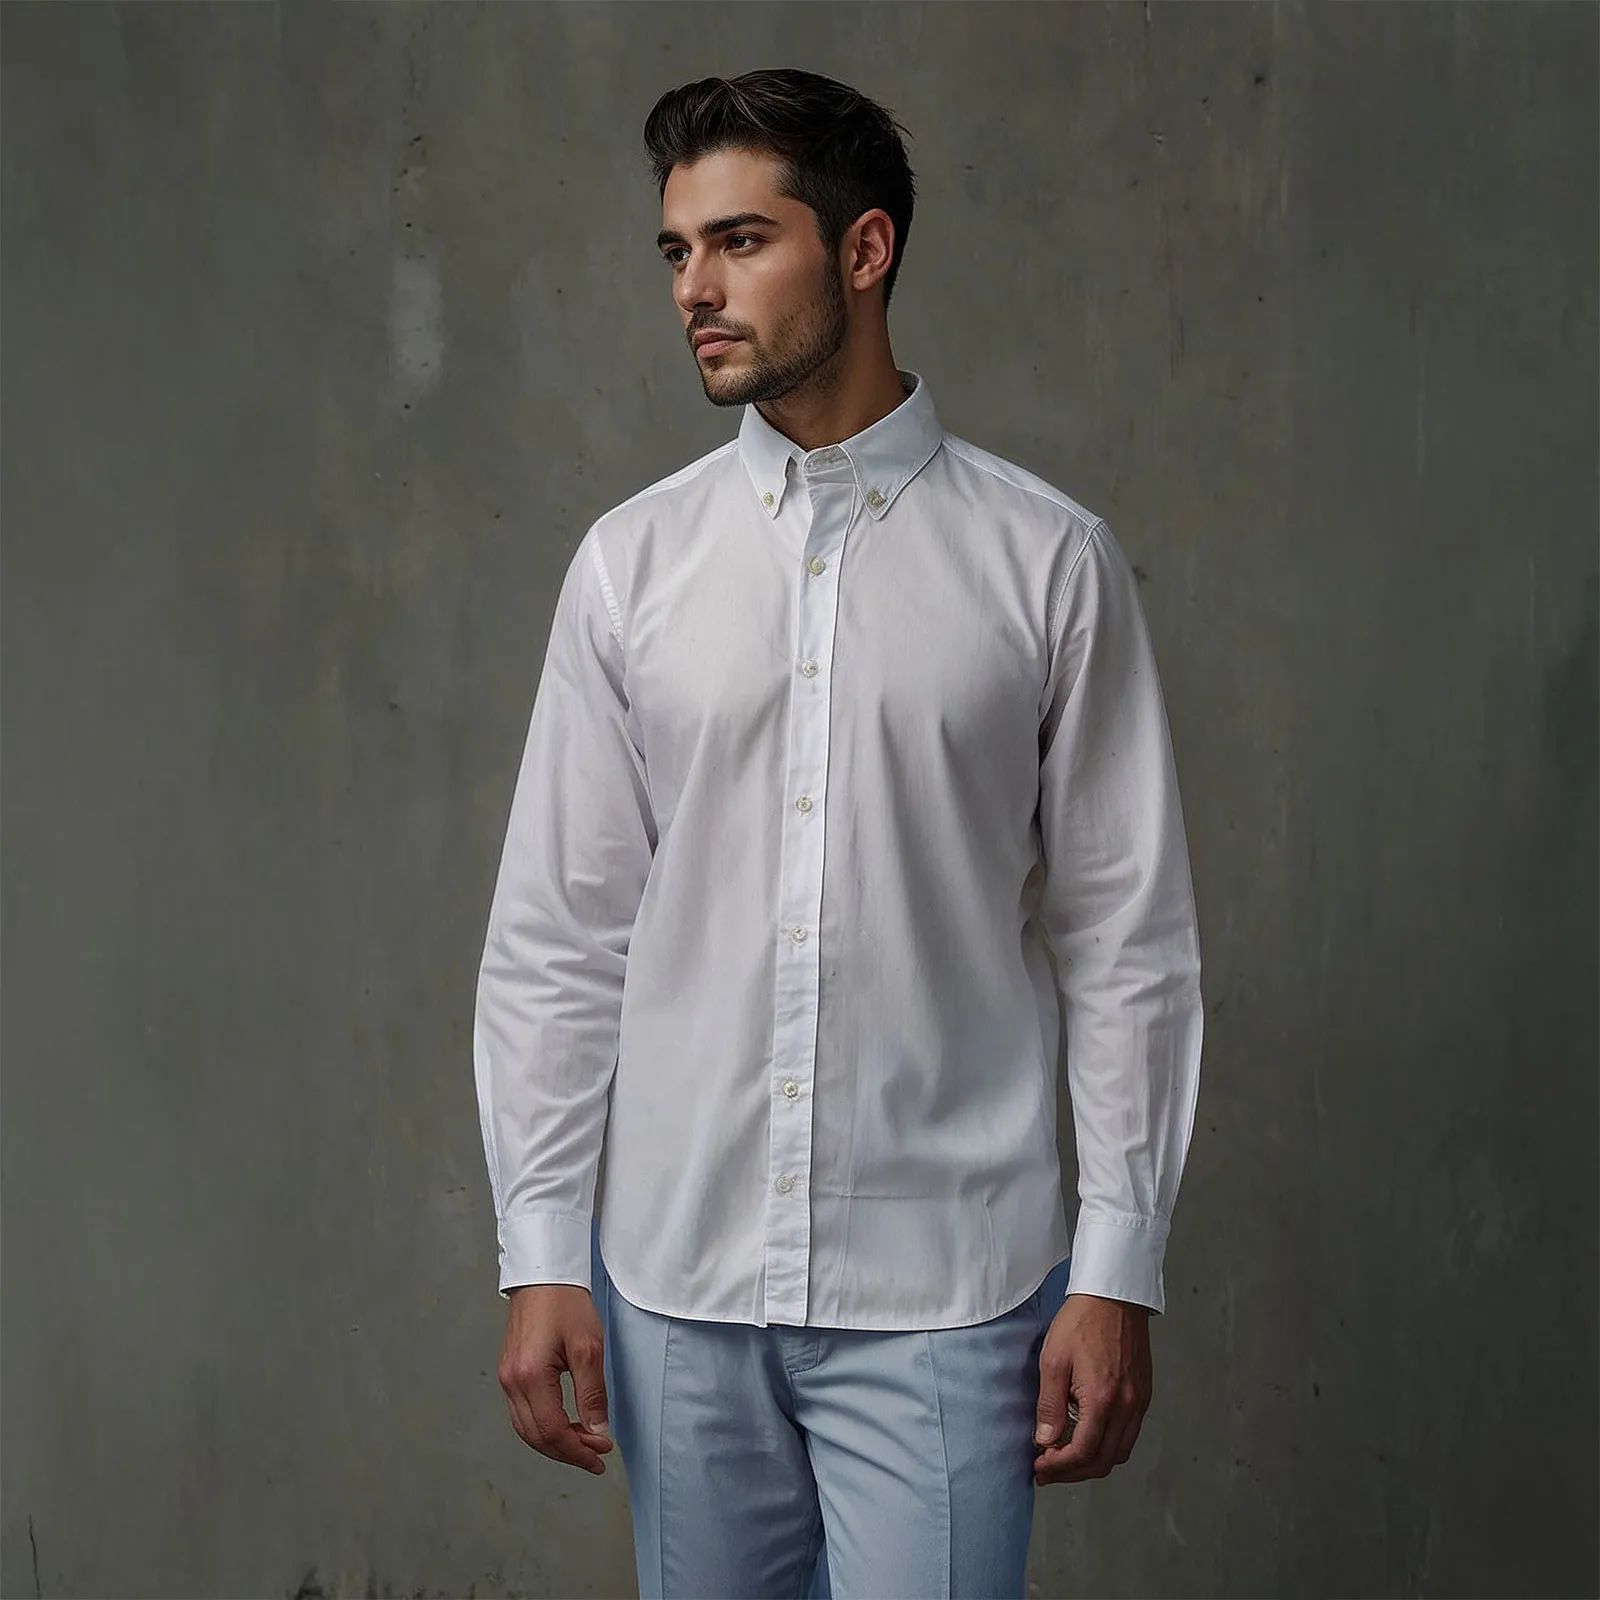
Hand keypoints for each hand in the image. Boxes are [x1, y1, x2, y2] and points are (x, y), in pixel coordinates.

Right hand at [497, 1284, 614, 1473]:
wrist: (543, 1275)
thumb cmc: (565, 1303)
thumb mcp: (589, 1348)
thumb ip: (592, 1393)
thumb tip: (598, 1431)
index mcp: (529, 1376)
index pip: (552, 1431)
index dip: (577, 1450)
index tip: (601, 1454)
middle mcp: (511, 1382)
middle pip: (536, 1436)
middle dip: (568, 1451)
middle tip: (597, 1453)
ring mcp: (506, 1378)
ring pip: (527, 1429)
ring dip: (555, 1442)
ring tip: (584, 1443)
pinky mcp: (509, 1373)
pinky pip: (522, 1414)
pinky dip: (543, 1427)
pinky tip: (564, 1425)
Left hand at [1032, 1292, 1151, 1484]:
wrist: (1114, 1295)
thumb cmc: (1082, 1321)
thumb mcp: (1053, 1360)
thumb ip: (1049, 1405)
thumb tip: (1045, 1442)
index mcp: (1103, 1400)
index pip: (1082, 1453)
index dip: (1059, 1467)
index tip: (1039, 1467)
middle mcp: (1127, 1407)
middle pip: (1103, 1461)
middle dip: (1073, 1472)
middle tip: (1048, 1471)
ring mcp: (1139, 1402)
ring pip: (1119, 1452)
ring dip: (1092, 1462)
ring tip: (1065, 1458)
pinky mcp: (1143, 1394)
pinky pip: (1129, 1435)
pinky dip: (1108, 1445)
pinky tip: (1088, 1436)